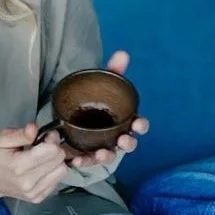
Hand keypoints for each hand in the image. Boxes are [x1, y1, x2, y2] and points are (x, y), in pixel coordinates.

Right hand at [0, 124, 69, 203]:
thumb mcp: (1, 139)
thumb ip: (20, 134)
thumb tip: (34, 129)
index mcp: (18, 166)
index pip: (52, 151)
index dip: (52, 138)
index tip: (45, 135)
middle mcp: (28, 182)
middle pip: (60, 160)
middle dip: (56, 148)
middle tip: (44, 145)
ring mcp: (33, 193)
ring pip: (63, 171)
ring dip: (57, 160)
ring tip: (43, 156)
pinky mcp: (38, 198)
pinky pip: (58, 180)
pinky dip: (54, 171)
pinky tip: (42, 167)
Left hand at [58, 50, 149, 168]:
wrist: (73, 111)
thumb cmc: (95, 99)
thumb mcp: (103, 84)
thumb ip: (113, 71)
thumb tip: (122, 53)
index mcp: (124, 119)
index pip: (139, 124)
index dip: (141, 125)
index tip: (138, 123)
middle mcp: (117, 135)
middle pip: (128, 143)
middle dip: (128, 144)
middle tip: (123, 141)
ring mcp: (103, 146)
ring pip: (109, 155)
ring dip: (107, 156)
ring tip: (100, 154)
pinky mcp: (87, 153)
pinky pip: (87, 160)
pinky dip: (83, 161)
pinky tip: (75, 160)